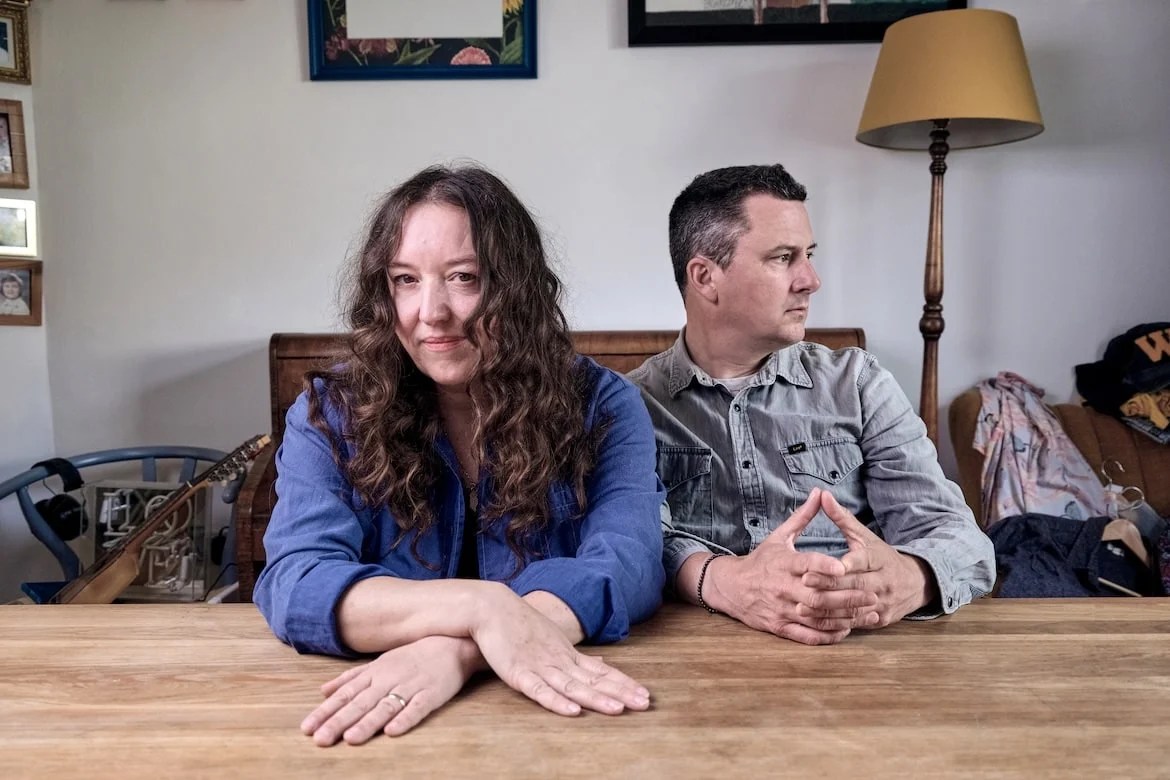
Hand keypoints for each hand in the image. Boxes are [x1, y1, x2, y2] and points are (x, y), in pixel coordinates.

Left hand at [301, 634, 480, 745]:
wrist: (452, 644)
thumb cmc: (412, 656)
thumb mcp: (379, 663)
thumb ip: (351, 677)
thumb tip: (323, 690)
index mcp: (375, 673)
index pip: (346, 694)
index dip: (326, 711)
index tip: (307, 728)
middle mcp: (389, 679)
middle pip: (361, 703)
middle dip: (339, 721)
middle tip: (320, 739)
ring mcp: (411, 686)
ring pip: (386, 706)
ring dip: (368, 723)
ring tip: (351, 738)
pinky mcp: (432, 694)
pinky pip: (417, 708)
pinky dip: (405, 719)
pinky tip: (392, 732)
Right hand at [471, 585, 650, 717]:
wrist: (490, 607)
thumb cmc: (521, 625)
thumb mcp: (555, 639)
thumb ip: (577, 655)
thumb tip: (602, 660)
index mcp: (568, 654)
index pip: (601, 672)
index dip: (623, 683)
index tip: (645, 695)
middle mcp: (559, 660)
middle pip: (594, 680)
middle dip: (620, 693)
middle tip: (645, 704)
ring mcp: (540, 666)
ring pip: (573, 686)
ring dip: (596, 699)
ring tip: (618, 709)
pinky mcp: (519, 673)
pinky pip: (540, 690)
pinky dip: (557, 701)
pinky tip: (573, 710)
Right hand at [704, 488, 878, 644]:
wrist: (731, 587)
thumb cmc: (760, 561)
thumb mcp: (779, 536)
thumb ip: (803, 517)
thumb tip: (819, 493)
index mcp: (783, 563)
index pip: (805, 564)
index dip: (823, 566)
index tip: (842, 568)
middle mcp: (782, 587)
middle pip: (816, 596)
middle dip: (846, 597)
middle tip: (872, 595)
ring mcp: (781, 609)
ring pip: (816, 617)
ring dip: (844, 617)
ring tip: (868, 613)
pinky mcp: (780, 627)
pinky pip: (806, 635)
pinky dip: (826, 636)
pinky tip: (845, 630)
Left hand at [801, 490, 936, 627]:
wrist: (916, 583)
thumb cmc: (882, 556)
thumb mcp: (865, 536)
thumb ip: (842, 518)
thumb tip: (823, 494)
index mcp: (879, 558)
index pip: (860, 561)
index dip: (839, 565)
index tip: (816, 565)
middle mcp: (883, 581)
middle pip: (854, 585)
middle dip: (828, 586)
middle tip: (803, 582)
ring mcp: (883, 602)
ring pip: (853, 607)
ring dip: (827, 609)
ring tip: (801, 607)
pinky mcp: (881, 619)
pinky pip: (857, 623)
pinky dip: (837, 623)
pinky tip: (816, 623)